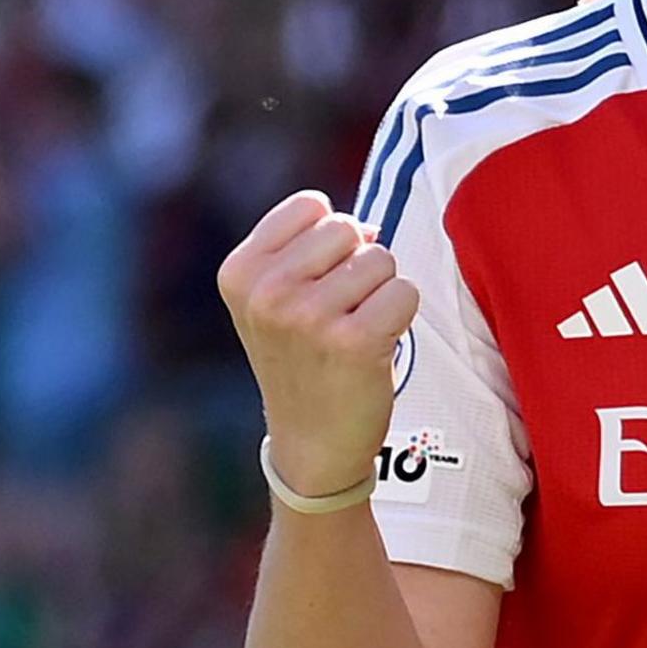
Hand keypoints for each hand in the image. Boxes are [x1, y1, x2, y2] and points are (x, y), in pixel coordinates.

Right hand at [219, 190, 418, 495]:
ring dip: (380, 293)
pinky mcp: (354, 340)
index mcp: (240, 271)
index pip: (311, 205)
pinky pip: (406, 291)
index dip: (329, 240)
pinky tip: (374, 346)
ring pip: (382, 259)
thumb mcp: (273, 297)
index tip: (313, 284)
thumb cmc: (302, 357)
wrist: (311, 442)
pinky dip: (401, 316)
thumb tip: (368, 226)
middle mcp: (267, 291)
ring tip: (353, 331)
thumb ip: (308, 247)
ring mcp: (308, 316)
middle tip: (337, 313)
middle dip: (357, 264)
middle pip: (349, 228)